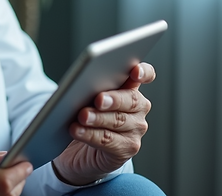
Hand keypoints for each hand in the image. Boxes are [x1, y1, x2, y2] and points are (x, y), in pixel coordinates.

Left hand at [52, 62, 155, 184]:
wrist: (77, 149)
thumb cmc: (81, 116)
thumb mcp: (83, 97)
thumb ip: (87, 87)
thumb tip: (80, 83)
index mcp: (128, 87)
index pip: (145, 74)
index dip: (143, 72)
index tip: (134, 71)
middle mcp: (137, 108)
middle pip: (132, 100)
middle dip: (114, 99)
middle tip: (98, 99)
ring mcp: (135, 129)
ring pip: (118, 121)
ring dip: (98, 118)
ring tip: (82, 116)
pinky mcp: (126, 149)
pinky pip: (108, 140)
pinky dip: (90, 135)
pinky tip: (77, 130)